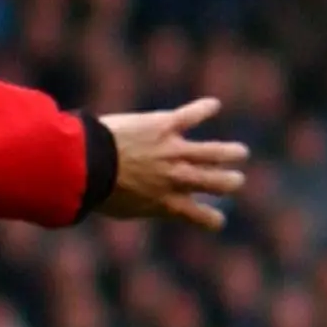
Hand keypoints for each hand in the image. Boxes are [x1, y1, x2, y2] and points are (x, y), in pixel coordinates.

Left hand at [98, 97, 247, 230]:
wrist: (86, 166)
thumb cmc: (94, 191)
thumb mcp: (120, 208)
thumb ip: (139, 204)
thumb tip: (140, 203)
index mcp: (165, 203)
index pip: (199, 216)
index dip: (211, 219)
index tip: (216, 221)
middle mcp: (177, 179)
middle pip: (217, 183)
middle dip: (230, 183)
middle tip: (235, 181)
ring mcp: (174, 151)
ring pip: (216, 152)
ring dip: (231, 153)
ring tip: (240, 153)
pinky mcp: (165, 126)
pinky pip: (192, 115)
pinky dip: (204, 108)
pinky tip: (213, 105)